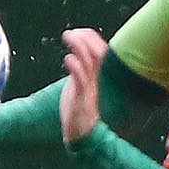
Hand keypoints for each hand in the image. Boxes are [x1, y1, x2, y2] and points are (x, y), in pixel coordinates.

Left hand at [59, 27, 108, 143]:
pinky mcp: (82, 101)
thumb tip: (73, 57)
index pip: (100, 51)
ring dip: (81, 48)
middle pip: (99, 54)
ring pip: (91, 64)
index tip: (77, 32)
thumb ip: (79, 71)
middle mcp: (95, 82)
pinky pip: (82, 82)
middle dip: (86, 39)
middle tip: (69, 33)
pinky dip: (76, 68)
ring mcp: (90, 91)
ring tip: (69, 37)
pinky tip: (68, 59)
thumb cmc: (79, 112)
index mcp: (95, 78)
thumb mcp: (79, 87)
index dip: (90, 37)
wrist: (82, 137)